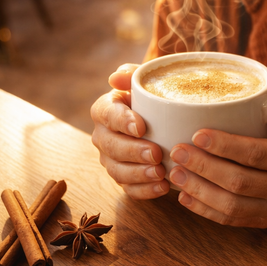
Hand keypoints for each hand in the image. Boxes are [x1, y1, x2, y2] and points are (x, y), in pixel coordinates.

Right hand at [90, 64, 169, 199]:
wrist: (161, 115)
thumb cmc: (151, 95)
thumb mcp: (144, 81)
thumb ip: (131, 75)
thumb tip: (116, 77)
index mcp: (105, 109)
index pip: (108, 115)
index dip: (122, 121)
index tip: (141, 127)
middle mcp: (103, 135)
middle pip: (112, 147)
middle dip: (133, 152)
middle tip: (156, 153)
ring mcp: (111, 159)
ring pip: (118, 171)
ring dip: (139, 174)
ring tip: (160, 173)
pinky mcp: (123, 177)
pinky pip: (129, 188)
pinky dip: (145, 190)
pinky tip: (163, 187)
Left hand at [168, 119, 266, 235]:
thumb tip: (263, 105)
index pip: (256, 153)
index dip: (225, 145)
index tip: (197, 134)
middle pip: (238, 181)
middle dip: (203, 167)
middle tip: (177, 151)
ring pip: (231, 206)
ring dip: (199, 190)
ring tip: (175, 174)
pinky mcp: (265, 224)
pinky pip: (231, 221)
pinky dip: (205, 210)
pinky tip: (185, 196)